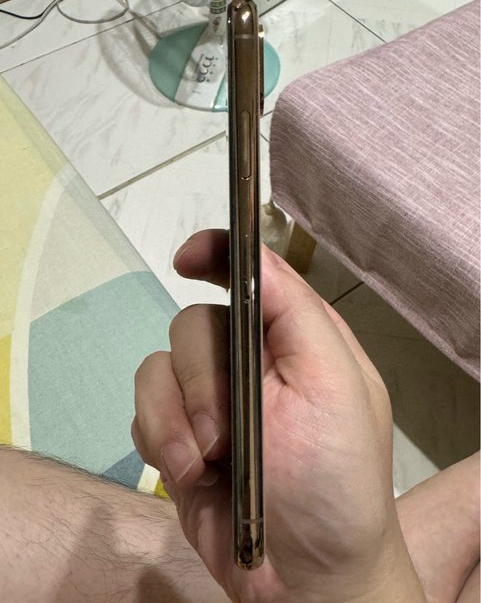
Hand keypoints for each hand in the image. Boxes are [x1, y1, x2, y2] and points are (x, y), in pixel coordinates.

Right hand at [132, 229, 425, 602]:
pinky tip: (188, 475)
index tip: (186, 260)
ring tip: (201, 463)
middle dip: (200, 378)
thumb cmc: (335, 482)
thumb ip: (296, 311)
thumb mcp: (335, 384)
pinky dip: (157, 440)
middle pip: (194, 324)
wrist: (303, 578)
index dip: (216, 255)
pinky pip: (143, 413)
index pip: (251, 276)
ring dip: (173, 418)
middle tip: (222, 432)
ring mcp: (209, 401)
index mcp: (294, 341)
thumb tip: (251, 256)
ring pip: (158, 368)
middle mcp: (250, 363)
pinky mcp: (177, 438)